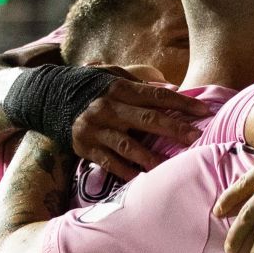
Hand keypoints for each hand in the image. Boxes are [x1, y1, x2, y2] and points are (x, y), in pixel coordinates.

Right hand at [69, 71, 212, 181]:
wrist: (48, 98)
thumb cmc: (91, 87)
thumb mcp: (112, 74)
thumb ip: (139, 80)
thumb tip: (170, 86)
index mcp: (120, 88)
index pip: (157, 96)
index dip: (182, 104)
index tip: (204, 112)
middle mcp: (109, 107)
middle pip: (148, 120)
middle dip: (175, 129)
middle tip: (197, 138)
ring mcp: (96, 129)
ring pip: (130, 146)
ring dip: (152, 157)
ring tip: (172, 166)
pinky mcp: (85, 147)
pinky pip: (110, 163)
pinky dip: (126, 171)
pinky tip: (142, 178)